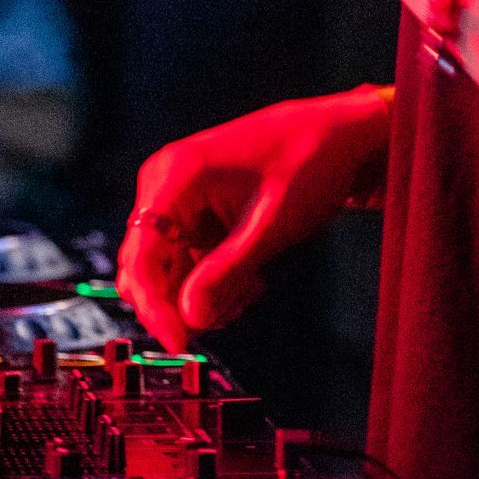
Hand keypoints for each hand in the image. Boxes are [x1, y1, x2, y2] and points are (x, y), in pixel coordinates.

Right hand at [118, 86, 394, 349]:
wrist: (337, 137)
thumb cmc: (310, 161)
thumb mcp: (272, 223)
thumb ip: (228, 271)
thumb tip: (190, 318)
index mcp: (175, 174)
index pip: (141, 253)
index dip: (154, 304)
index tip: (179, 341)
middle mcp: (166, 186)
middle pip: (146, 268)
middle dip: (184, 300)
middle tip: (233, 307)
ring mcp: (179, 202)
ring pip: (169, 274)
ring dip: (206, 294)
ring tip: (252, 284)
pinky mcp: (195, 217)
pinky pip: (189, 266)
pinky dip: (215, 283)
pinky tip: (250, 278)